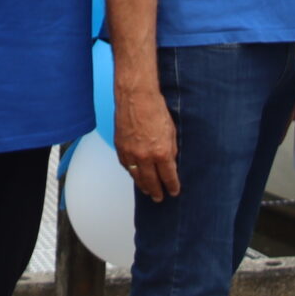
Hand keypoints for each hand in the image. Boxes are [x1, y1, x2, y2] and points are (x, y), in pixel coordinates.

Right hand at [115, 81, 178, 201]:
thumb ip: (171, 150)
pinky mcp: (120, 147)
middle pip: (151, 181)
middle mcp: (145, 156)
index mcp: (161, 152)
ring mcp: (130, 153)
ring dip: (142, 185)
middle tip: (159, 198)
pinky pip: (126, 165)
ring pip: (136, 176)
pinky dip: (131, 172)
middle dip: (156, 191)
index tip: (174, 192)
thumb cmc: (156, 109)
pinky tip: (135, 175)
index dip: (172, 186)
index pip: (168, 177)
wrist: (136, 97)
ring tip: (147, 191)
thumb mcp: (172, 131)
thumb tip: (170, 163)